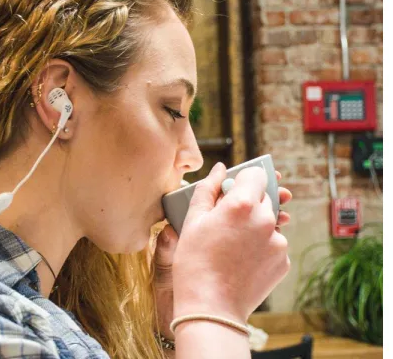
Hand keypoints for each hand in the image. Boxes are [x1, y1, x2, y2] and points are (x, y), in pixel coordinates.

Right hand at [153, 166, 291, 335]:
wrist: (211, 307)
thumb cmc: (195, 261)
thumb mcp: (193, 220)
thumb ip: (208, 188)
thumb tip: (221, 169)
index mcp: (242, 204)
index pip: (255, 173)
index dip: (242, 179)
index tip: (232, 190)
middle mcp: (266, 219)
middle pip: (263, 197)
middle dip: (247, 203)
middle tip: (227, 221)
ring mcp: (278, 241)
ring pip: (269, 220)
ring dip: (255, 224)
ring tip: (233, 243)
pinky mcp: (283, 260)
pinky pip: (273, 242)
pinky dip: (261, 245)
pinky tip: (242, 258)